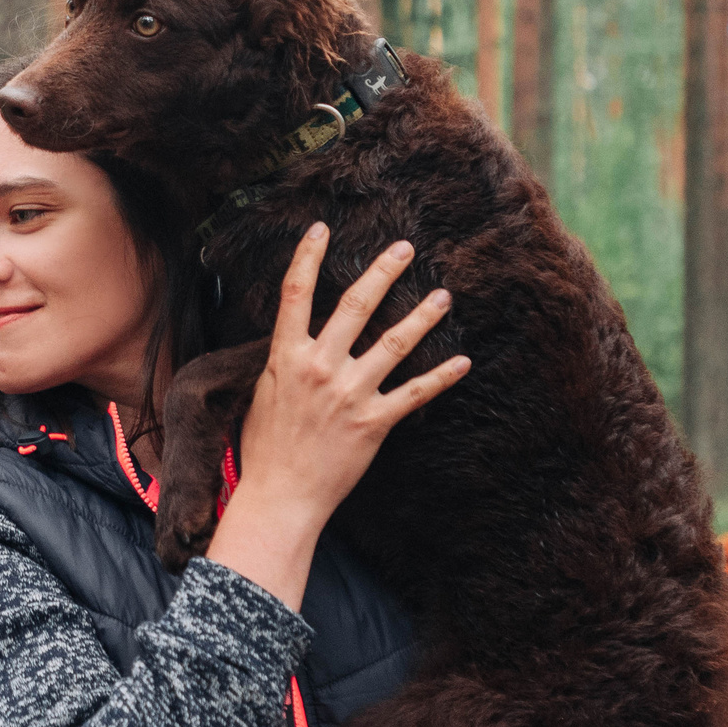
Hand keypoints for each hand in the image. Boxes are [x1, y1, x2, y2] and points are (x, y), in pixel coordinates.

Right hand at [212, 228, 468, 610]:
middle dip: (382, 273)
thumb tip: (295, 339)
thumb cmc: (267, 448)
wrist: (281, 496)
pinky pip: (414, 394)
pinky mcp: (374, 422)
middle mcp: (319, 369)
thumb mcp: (265, 395)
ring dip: (422, 317)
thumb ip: (284, 363)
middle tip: (404, 249)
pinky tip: (463, 361)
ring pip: (394, 343)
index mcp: (286, 358)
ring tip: (443, 297)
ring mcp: (350, 395)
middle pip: (354, 306)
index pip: (294, 296)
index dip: (306, 258)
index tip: (320, 229)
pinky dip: (441, 377)